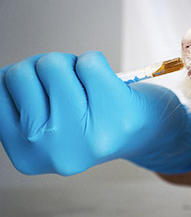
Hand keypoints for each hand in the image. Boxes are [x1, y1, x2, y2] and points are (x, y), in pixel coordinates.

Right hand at [0, 52, 190, 174]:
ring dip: (72, 66)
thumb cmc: (97, 120)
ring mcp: (82, 134)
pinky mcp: (114, 112)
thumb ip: (20, 103)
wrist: (151, 132)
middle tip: (75, 92)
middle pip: (20, 73)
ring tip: (91, 90)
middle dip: (48, 71)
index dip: (25, 81)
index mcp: (26, 156)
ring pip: (51, 63)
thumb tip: (5, 76)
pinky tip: (110, 88)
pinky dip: (98, 64)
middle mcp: (51, 151)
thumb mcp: (47, 122)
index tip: (49, 97)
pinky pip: (88, 60)